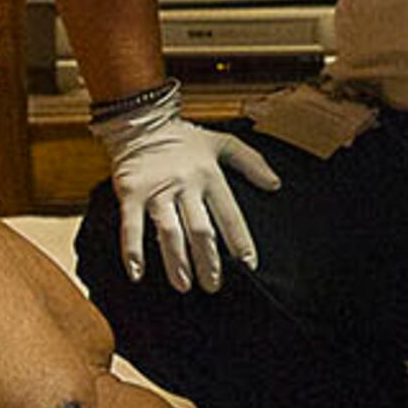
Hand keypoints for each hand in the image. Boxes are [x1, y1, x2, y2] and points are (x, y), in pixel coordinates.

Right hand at [101, 104, 278, 291]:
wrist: (141, 121)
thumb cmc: (184, 137)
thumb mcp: (222, 142)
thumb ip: (251, 162)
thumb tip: (276, 184)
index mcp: (209, 175)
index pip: (229, 213)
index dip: (240, 240)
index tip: (249, 264)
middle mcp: (185, 184)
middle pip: (200, 229)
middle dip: (208, 260)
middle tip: (214, 286)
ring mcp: (157, 190)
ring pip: (169, 231)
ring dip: (176, 261)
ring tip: (184, 285)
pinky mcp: (131, 193)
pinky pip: (131, 226)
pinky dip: (132, 250)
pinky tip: (137, 273)